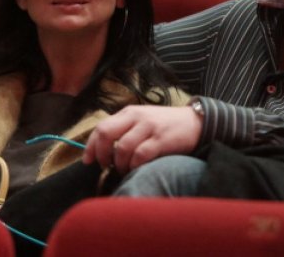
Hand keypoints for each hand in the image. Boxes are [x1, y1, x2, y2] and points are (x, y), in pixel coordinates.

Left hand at [83, 106, 201, 173]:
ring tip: (124, 170)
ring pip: (122, 148)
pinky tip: (137, 169)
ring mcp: (149, 127)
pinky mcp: (161, 140)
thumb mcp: (142, 120)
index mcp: (129, 112)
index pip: (101, 127)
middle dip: (101, 154)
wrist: (195, 122)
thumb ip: (124, 129)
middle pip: (106, 134)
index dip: (91, 146)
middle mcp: (136, 117)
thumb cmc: (165, 125)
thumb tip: (102, 150)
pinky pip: (140, 155)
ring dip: (120, 164)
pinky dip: (134, 166)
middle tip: (106, 166)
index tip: (88, 161)